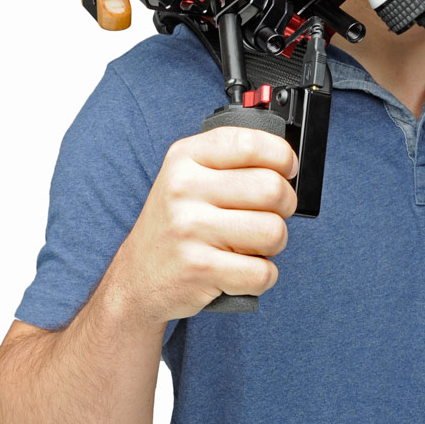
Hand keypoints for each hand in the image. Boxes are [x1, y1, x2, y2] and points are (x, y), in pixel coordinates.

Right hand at [108, 126, 298, 323]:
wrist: (137, 279)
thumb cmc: (176, 226)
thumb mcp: (189, 178)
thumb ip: (231, 163)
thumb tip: (287, 162)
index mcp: (185, 158)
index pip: (250, 143)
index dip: (281, 156)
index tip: (287, 168)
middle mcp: (184, 188)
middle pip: (272, 188)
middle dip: (285, 206)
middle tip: (270, 214)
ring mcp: (189, 228)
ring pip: (273, 231)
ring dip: (274, 244)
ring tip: (252, 244)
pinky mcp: (199, 268)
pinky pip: (262, 272)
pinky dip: (262, 276)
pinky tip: (241, 270)